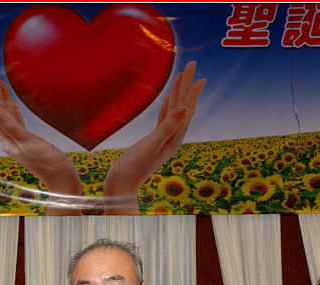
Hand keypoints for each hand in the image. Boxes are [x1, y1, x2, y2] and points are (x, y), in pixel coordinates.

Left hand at [0, 69, 84, 208]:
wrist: (62, 180)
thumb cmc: (48, 163)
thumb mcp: (29, 143)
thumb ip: (12, 127)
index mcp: (6, 139)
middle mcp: (9, 139)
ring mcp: (18, 139)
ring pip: (7, 113)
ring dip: (2, 97)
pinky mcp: (28, 140)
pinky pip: (16, 120)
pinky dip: (13, 109)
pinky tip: (11, 102)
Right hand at [103, 61, 205, 213]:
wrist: (122, 184)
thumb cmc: (133, 168)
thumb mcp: (151, 146)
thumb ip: (167, 127)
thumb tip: (184, 108)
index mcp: (175, 137)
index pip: (186, 109)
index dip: (192, 91)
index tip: (198, 74)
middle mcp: (173, 137)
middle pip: (183, 106)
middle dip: (187, 85)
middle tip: (192, 65)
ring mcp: (164, 138)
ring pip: (174, 110)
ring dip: (178, 92)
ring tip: (183, 76)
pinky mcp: (154, 139)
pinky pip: (164, 118)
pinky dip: (167, 105)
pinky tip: (168, 98)